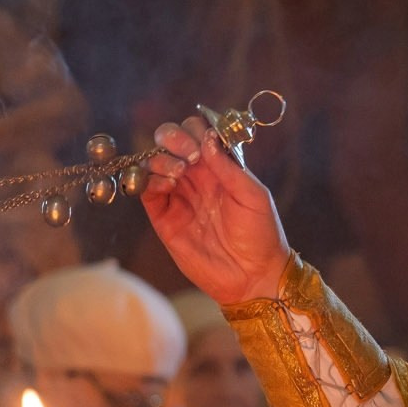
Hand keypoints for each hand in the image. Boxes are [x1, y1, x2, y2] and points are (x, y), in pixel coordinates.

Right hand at [142, 116, 293, 303]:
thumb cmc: (261, 234)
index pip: (197, 133)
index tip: (203, 144)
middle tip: (187, 154)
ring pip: (154, 163)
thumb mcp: (253, 196)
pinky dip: (149, 180)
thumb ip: (230, 167)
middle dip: (172, 137)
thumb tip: (207, 139)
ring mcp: (179, 197)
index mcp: (220, 167)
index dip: (194, 131)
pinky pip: (146, 191)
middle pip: (170, 142)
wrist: (252, 276)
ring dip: (161, 158)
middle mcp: (196, 177)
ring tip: (179, 172)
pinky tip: (167, 184)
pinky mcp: (164, 218)